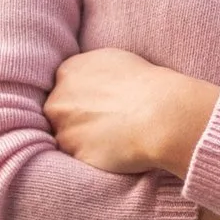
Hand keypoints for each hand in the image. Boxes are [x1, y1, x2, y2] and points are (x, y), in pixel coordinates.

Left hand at [45, 48, 219, 178]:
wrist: (162, 114)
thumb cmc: (148, 85)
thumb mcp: (113, 60)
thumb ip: (91, 72)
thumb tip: (89, 84)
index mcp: (68, 71)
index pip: (63, 88)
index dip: (81, 99)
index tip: (97, 106)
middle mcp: (58, 100)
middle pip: (59, 113)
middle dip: (77, 120)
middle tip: (105, 124)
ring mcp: (64, 129)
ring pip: (67, 138)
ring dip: (83, 141)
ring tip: (112, 139)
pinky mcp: (75, 155)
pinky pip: (80, 158)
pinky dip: (94, 157)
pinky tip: (114, 151)